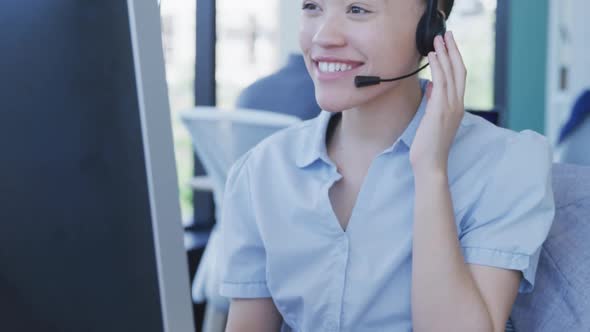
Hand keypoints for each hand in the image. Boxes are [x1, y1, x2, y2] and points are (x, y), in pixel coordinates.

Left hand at [409, 31, 465, 175]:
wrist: (430, 164)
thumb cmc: (429, 145)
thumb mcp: (432, 120)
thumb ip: (434, 102)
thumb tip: (432, 87)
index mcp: (457, 107)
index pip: (459, 78)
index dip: (455, 59)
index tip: (449, 46)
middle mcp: (457, 105)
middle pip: (459, 71)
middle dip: (453, 51)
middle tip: (446, 35)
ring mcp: (450, 107)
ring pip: (451, 74)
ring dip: (444, 55)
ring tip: (437, 40)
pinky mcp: (440, 110)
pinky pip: (441, 83)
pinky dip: (438, 68)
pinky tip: (433, 57)